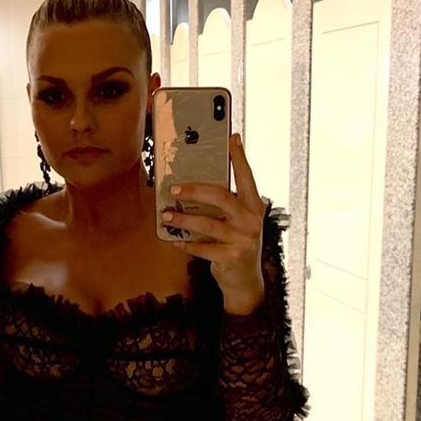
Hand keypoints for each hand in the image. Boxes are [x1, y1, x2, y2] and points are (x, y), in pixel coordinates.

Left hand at [161, 133, 267, 310]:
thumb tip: (197, 186)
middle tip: (174, 189)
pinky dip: (186, 243)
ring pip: (207, 223)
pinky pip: (202, 247)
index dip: (239, 157)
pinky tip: (175, 240)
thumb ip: (226, 206)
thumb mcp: (239, 222)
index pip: (246, 177)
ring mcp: (242, 240)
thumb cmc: (237, 245)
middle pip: (221, 196)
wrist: (245, 283)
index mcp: (255, 207)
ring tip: (166, 215)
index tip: (231, 138)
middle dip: (194, 190)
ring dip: (183, 218)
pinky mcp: (230, 257)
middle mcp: (252, 221)